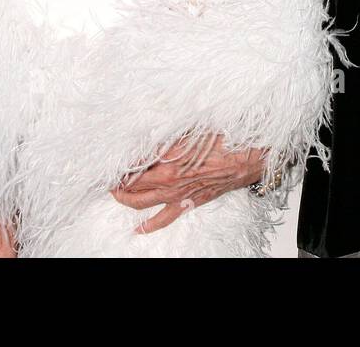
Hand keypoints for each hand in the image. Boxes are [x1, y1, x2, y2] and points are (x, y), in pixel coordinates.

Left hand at [111, 135, 267, 233]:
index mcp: (167, 161)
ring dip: (126, 200)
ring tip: (116, 195)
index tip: (111, 161)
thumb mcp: (191, 131)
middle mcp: (169, 181)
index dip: (119, 166)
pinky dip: (149, 225)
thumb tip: (146, 139)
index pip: (133, 167)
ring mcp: (178, 195)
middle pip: (132, 187)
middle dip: (117, 183)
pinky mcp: (189, 203)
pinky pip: (164, 218)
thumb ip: (166, 137)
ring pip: (142, 203)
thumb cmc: (224, 139)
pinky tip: (139, 228)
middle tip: (109, 177)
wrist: (250, 156)